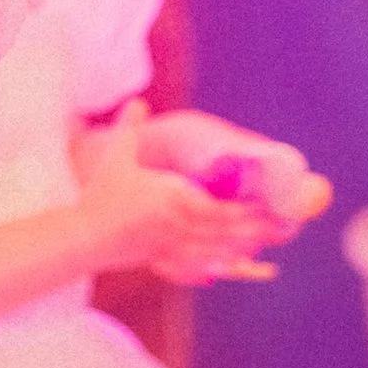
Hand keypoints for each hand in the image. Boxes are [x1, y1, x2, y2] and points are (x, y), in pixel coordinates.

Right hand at [71, 106, 328, 286]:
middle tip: (283, 223)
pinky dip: (227, 266)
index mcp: (171, 197)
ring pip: (217, 248)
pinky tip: (244, 266)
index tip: (266, 203)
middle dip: (255, 227)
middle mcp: (177, 224)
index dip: (244, 208)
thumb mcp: (116, 157)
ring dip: (246, 245)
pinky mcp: (167, 260)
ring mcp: (173, 245)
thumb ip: (129, 127)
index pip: (216, 206)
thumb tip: (138, 100)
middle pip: (224, 229)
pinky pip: (203, 266)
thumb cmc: (101, 195)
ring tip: (270, 240)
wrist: (84, 235)